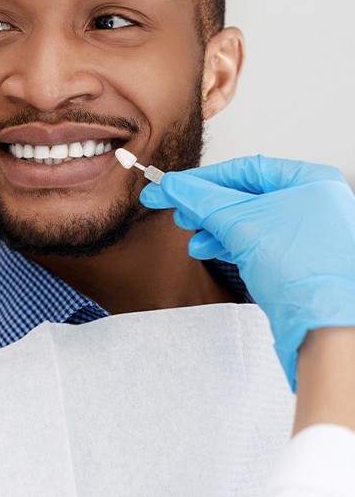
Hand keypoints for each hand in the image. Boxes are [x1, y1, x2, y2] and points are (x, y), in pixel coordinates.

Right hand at [139, 156, 354, 390]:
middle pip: (243, 194)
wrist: (327, 331)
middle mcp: (311, 202)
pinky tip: (206, 248)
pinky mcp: (295, 259)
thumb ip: (202, 200)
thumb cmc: (303, 272)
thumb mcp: (240, 224)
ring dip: (212, 226)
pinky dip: (228, 243)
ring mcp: (305, 232)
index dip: (202, 178)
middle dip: (205, 205)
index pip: (244, 169)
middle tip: (174, 209)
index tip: (172, 185)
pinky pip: (255, 241)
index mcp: (310, 181)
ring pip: (246, 220)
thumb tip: (173, 185)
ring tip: (189, 233)